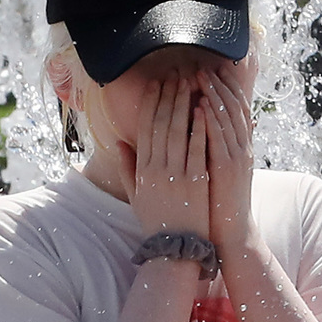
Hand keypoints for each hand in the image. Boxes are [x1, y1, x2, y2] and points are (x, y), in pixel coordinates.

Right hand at [127, 76, 208, 237]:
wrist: (174, 248)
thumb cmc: (156, 220)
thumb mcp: (135, 194)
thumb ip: (126, 167)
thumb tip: (117, 141)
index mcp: (142, 169)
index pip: (145, 128)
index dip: (152, 103)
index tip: (157, 83)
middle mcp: (157, 169)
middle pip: (162, 124)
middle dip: (170, 96)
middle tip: (177, 73)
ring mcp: (176, 174)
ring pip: (179, 131)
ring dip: (185, 104)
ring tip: (191, 83)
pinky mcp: (195, 181)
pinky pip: (197, 149)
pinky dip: (199, 128)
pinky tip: (203, 109)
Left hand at [200, 65, 255, 253]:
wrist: (230, 231)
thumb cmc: (218, 202)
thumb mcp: (217, 170)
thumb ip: (212, 148)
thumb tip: (200, 126)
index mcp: (239, 147)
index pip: (234, 110)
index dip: (224, 88)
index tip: (212, 69)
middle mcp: (242, 148)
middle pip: (234, 108)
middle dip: (219, 85)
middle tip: (205, 65)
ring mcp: (238, 157)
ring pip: (228, 119)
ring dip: (214, 96)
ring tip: (201, 77)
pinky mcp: (229, 169)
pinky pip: (220, 139)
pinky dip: (211, 120)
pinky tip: (201, 105)